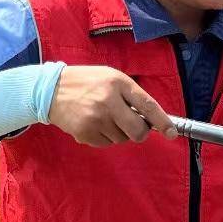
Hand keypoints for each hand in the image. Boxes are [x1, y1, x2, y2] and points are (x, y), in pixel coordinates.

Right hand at [46, 66, 175, 147]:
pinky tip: (93, 123)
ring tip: (103, 116)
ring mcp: (95, 119)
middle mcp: (108, 102)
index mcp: (118, 84)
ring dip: (118, 132)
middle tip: (132, 124)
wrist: (50, 90)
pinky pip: (107, 144)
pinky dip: (104, 137)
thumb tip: (152, 119)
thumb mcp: (112, 77)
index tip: (172, 133)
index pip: (148, 106)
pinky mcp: (85, 133)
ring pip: (122, 139)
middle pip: (137, 131)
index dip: (163, 122)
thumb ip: (132, 95)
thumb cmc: (87, 82)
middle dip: (139, 132)